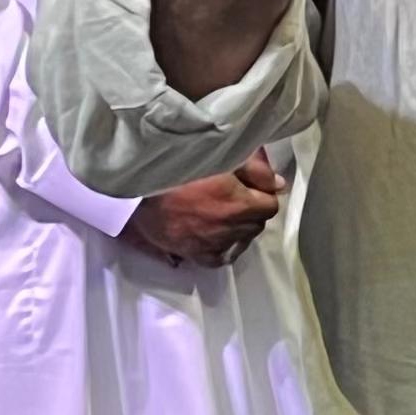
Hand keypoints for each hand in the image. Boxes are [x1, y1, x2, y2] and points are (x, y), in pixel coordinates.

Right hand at [121, 151, 283, 266]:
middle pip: (256, 223)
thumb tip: (278, 184)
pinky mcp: (194, 255)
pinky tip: (217, 234)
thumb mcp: (221, 157)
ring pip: (241, 239)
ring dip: (238, 226)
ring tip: (223, 211)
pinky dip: (223, 246)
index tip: (250, 184)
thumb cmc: (179, 166)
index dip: (262, 192)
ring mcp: (213, 245)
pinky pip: (220, 258)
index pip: (270, 205)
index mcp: (240, 204)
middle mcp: (231, 229)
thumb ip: (255, 169)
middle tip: (234, 193)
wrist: (137, 189)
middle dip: (251, 209)